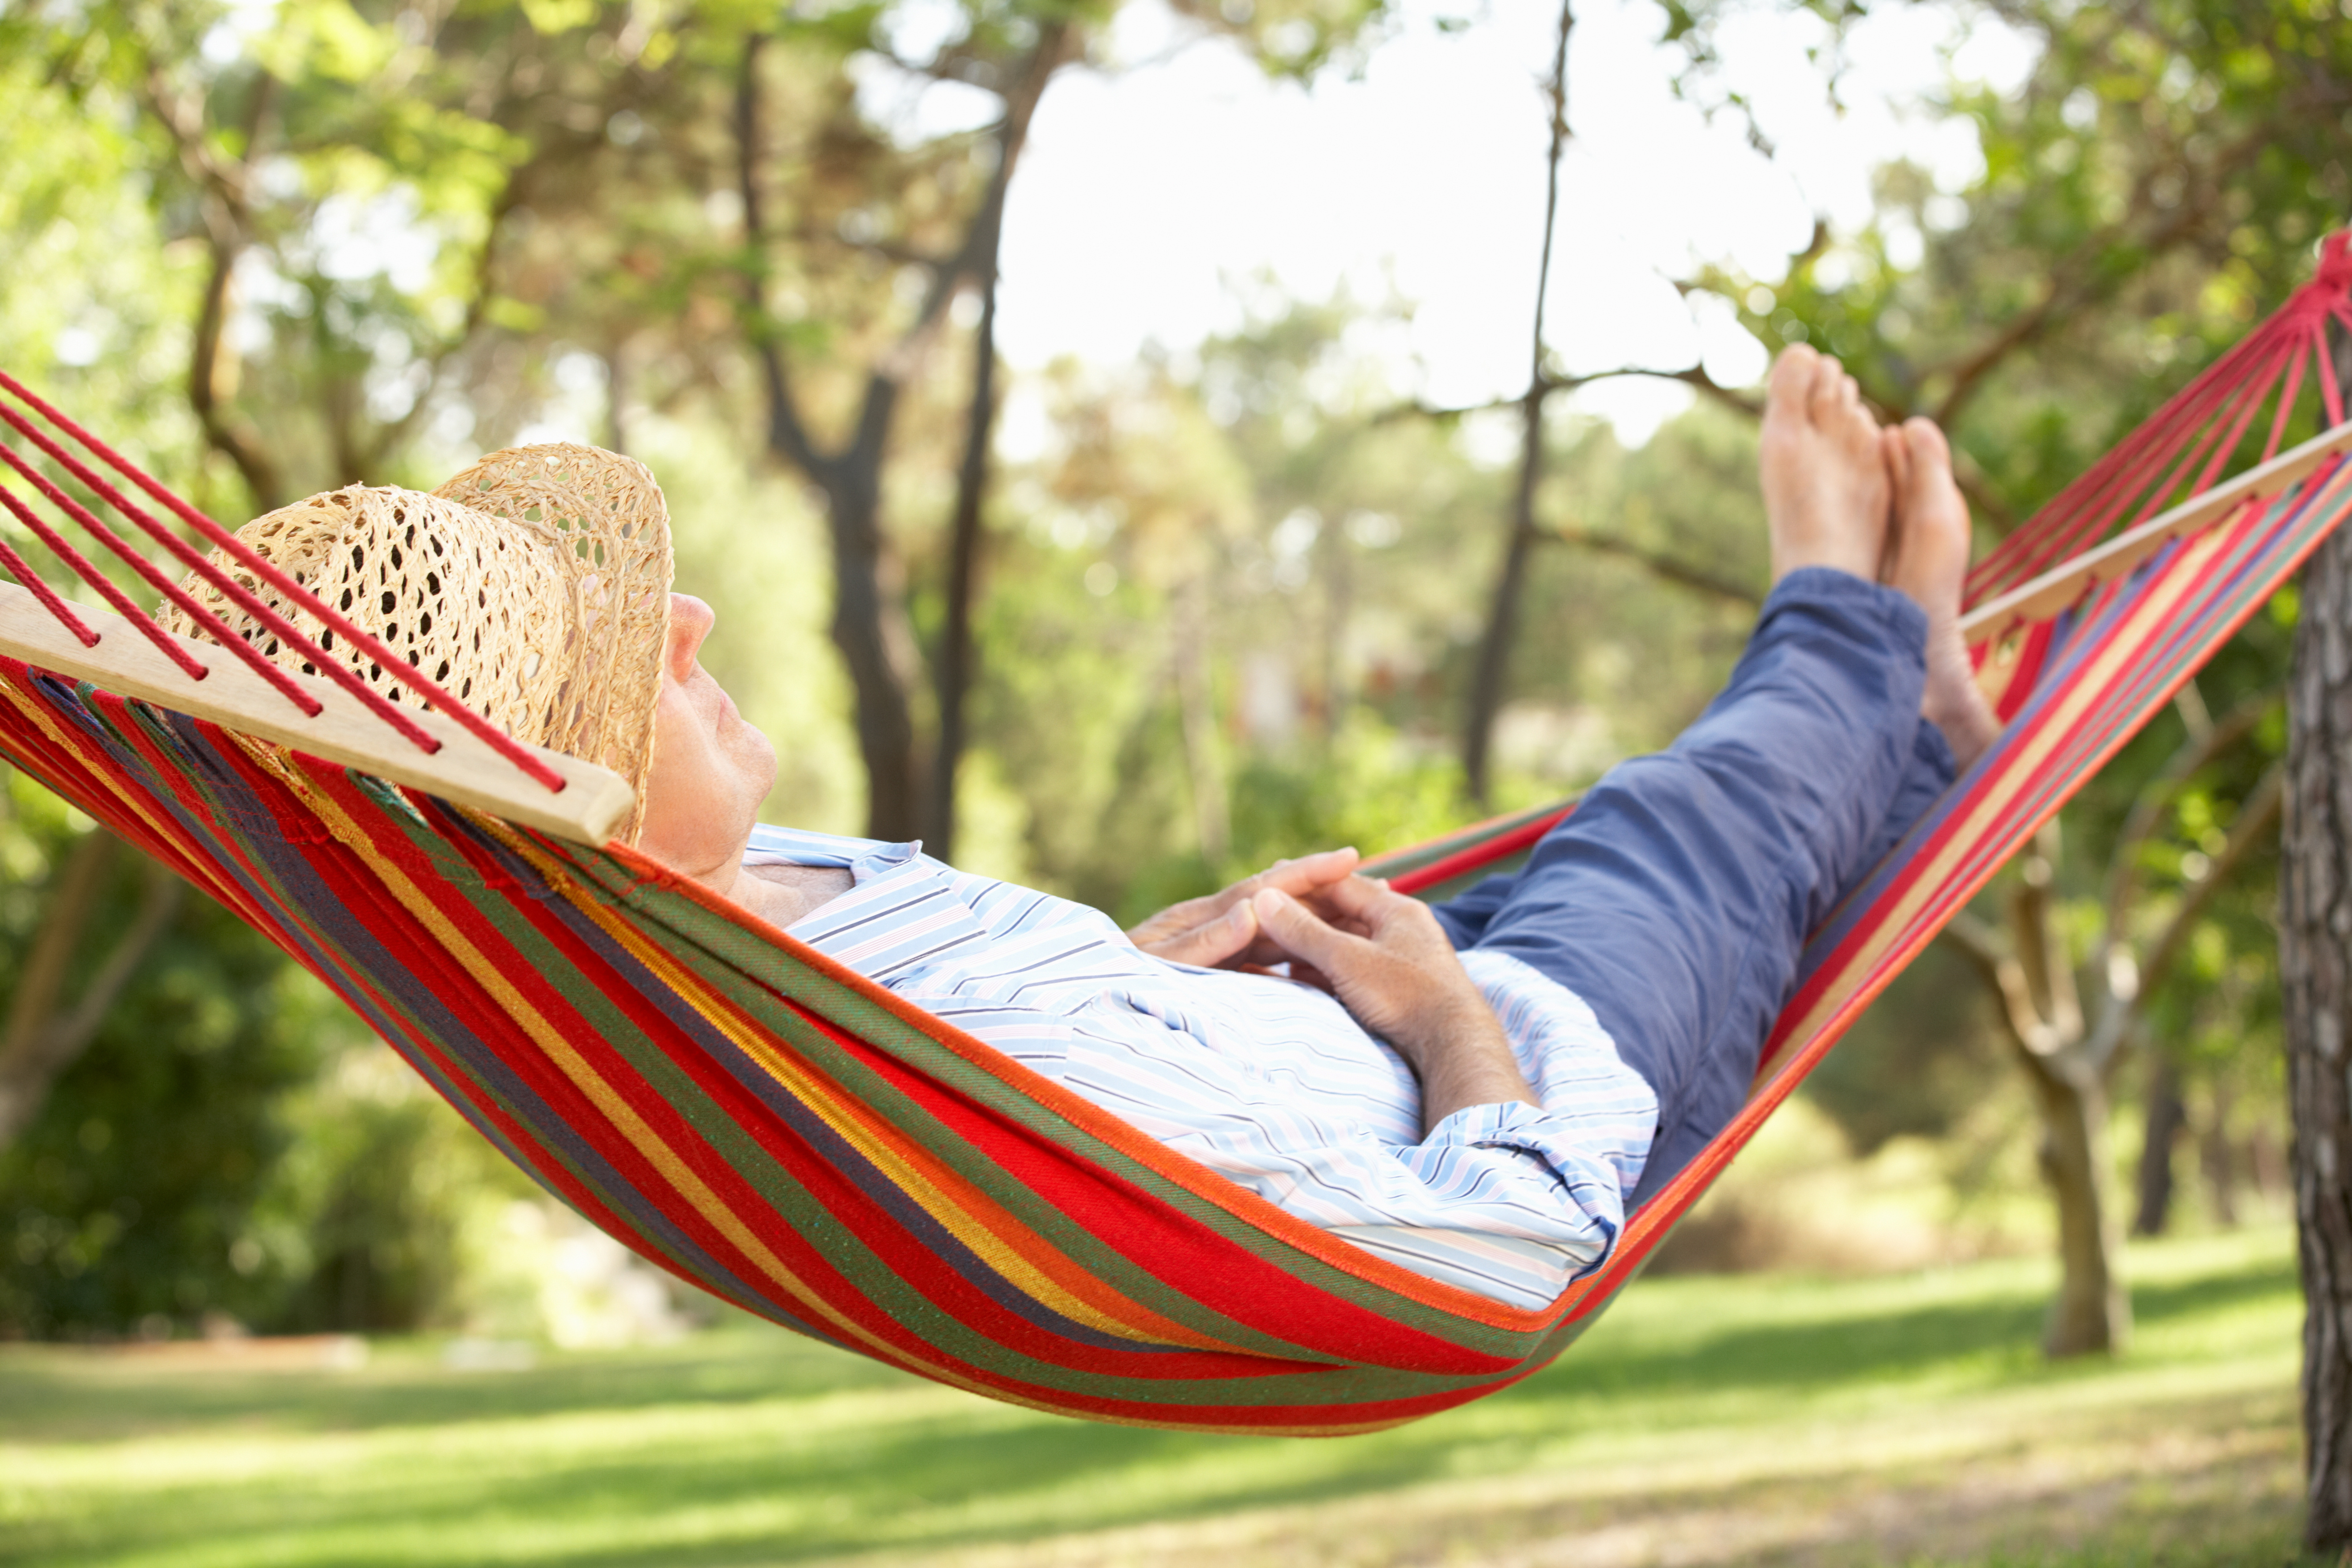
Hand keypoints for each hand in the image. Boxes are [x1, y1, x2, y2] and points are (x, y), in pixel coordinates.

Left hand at [1126, 848, 1362, 967]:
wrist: (1086, 998)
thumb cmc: (1115, 980)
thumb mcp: (1156, 963)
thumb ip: (1203, 943)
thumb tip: (1253, 911)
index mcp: (1201, 917)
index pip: (1264, 889)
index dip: (1307, 872)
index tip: (1349, 856)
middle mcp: (1212, 924)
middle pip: (1279, 904)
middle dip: (1323, 893)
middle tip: (1375, 884)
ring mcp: (1215, 946)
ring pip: (1276, 929)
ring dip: (1314, 922)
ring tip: (1359, 917)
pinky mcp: (1214, 969)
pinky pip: (1262, 958)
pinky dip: (1290, 955)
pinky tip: (1316, 962)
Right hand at [1251, 877, 1539, 1133]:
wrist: (1454, 1048)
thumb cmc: (1406, 996)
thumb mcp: (1348, 960)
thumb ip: (1304, 931)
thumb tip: (1263, 898)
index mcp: (1397, 909)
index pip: (1339, 884)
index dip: (1298, 885)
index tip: (1264, 887)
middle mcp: (1402, 929)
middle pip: (1341, 914)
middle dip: (1300, 920)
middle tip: (1261, 922)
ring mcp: (1401, 960)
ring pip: (1346, 945)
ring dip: (1310, 948)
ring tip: (1272, 952)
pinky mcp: (1398, 990)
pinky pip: (1353, 971)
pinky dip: (1325, 972)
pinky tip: (1301, 980)